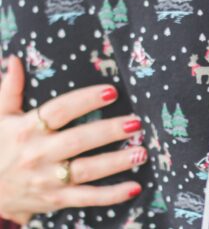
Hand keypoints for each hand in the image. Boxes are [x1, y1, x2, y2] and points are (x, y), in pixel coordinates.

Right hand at [0, 56, 147, 223]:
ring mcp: (49, 180)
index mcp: (26, 129)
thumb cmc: (0, 147)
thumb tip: (15, 60)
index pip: (59, 111)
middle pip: (78, 140)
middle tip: (136, 123)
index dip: (85, 100)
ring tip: (142, 152)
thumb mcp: (0, 118)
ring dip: (116, 162)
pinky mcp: (57, 199)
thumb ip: (9, 90)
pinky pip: (88, 198)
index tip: (111, 91)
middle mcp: (39, 154)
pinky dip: (112, 195)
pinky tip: (135, 187)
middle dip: (108, 131)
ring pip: (87, 170)